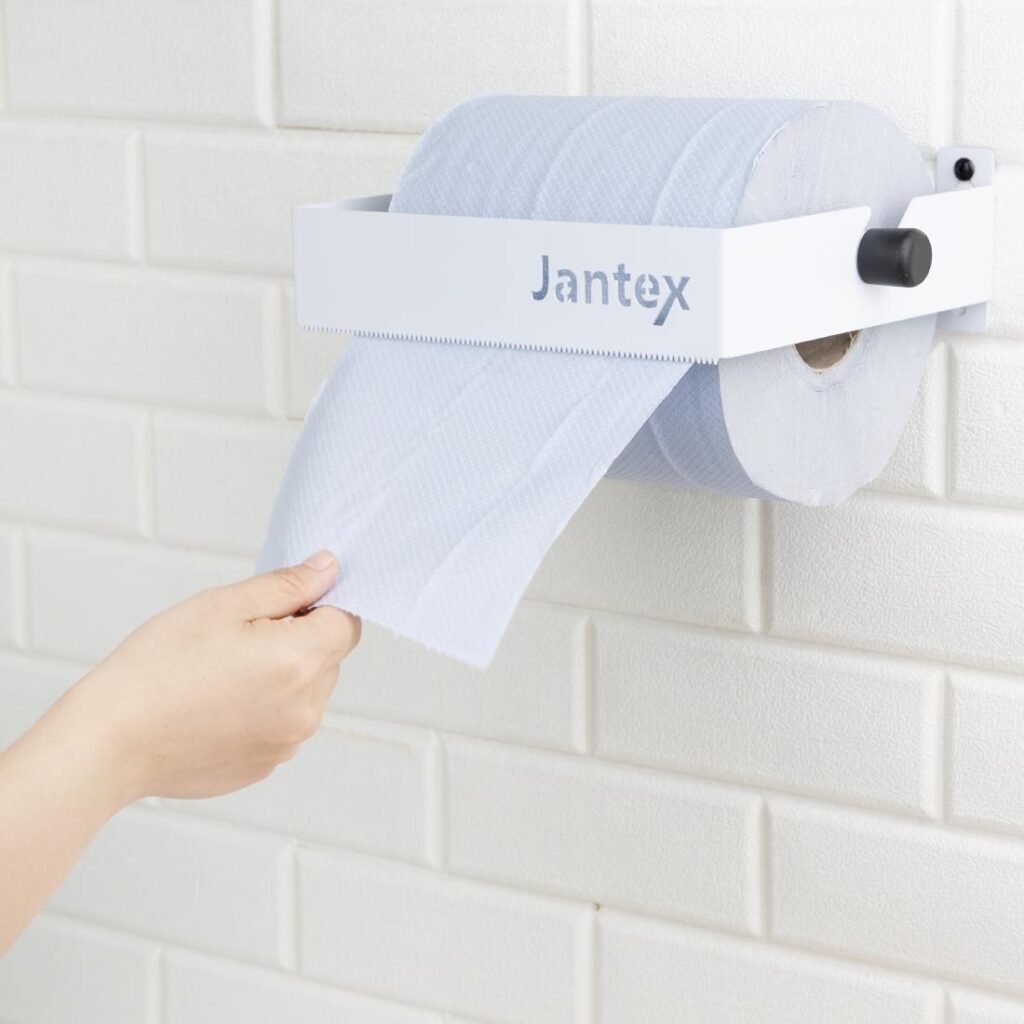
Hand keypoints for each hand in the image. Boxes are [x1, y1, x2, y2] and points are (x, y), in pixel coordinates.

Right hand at [64, 550, 359, 804]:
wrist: (109, 742)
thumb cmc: (157, 668)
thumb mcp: (222, 605)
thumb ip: (287, 586)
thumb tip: (329, 569)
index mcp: (300, 661)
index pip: (347, 622)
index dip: (320, 605)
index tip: (282, 605)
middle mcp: (305, 709)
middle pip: (328, 659)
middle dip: (299, 640)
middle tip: (238, 638)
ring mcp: (287, 743)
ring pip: (307, 693)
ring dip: (283, 677)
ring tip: (222, 674)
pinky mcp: (265, 765)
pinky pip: (282, 724)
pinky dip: (262, 710)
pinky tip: (216, 704)